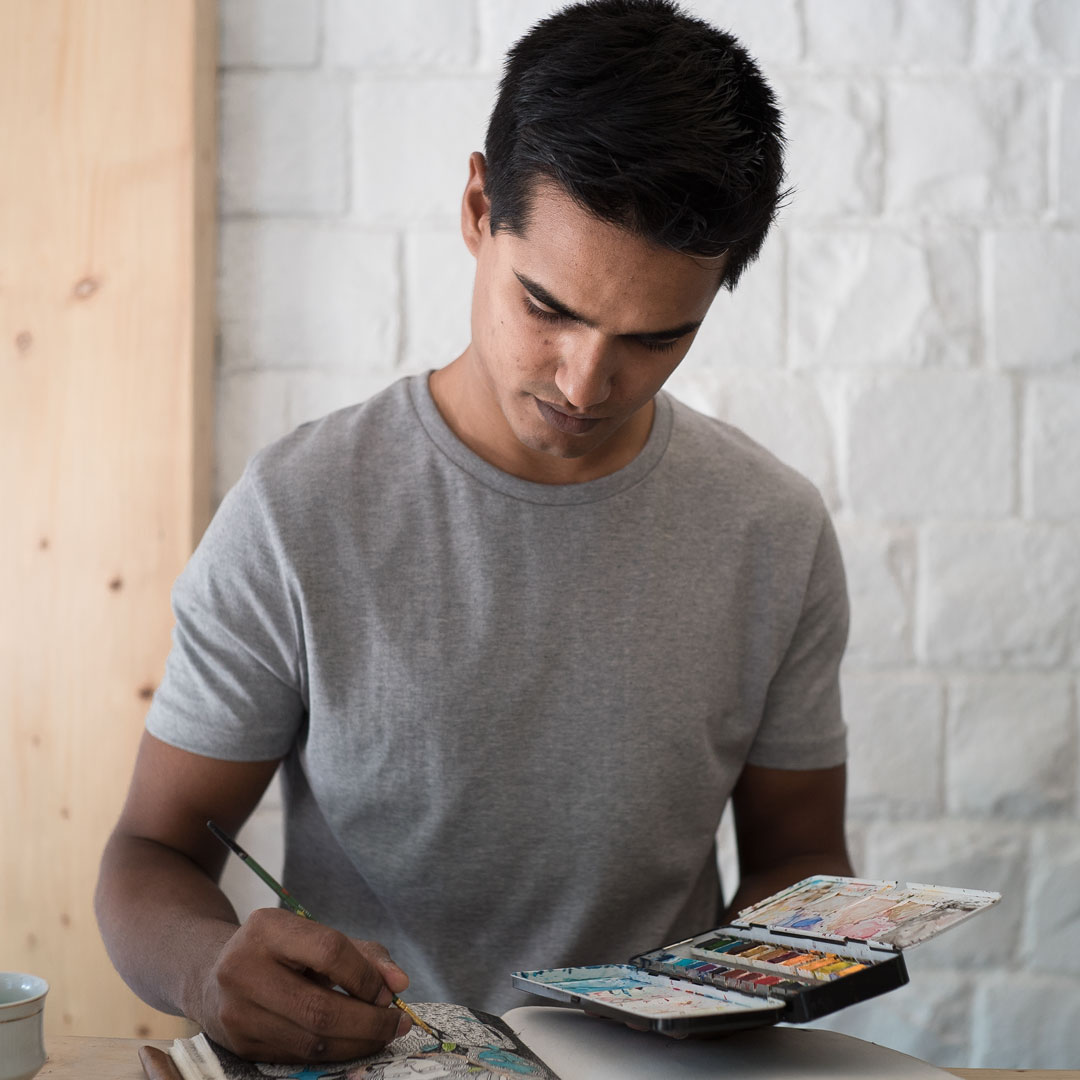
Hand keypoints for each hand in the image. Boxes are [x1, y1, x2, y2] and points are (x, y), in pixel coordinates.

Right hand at [190, 907, 411, 1061]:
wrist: (211, 971)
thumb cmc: (279, 951)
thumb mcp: (315, 937)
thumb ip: (363, 955)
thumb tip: (399, 983)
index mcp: (267, 929)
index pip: (329, 951)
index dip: (366, 976)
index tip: (389, 992)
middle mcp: (244, 969)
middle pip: (321, 1008)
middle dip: (369, 1022)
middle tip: (396, 1023)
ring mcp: (238, 1012)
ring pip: (312, 1041)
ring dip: (356, 1044)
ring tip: (381, 1036)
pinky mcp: (240, 1045)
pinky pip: (298, 1057)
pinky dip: (333, 1054)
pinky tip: (352, 1044)